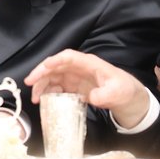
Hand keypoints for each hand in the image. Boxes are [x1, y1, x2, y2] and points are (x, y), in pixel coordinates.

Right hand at [25, 49, 147, 128]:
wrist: (130, 101)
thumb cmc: (125, 90)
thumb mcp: (119, 92)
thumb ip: (105, 94)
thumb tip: (91, 97)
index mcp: (89, 63)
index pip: (68, 57)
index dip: (55, 61)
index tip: (44, 67)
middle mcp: (79, 69)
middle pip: (55, 67)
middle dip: (41, 73)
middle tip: (29, 84)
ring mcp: (75, 78)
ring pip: (53, 77)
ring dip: (42, 86)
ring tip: (35, 98)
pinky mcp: (74, 88)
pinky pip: (57, 89)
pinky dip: (49, 94)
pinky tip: (44, 102)